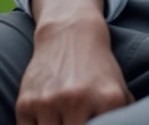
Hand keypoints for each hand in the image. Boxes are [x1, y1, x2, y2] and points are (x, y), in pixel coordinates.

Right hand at [15, 14, 132, 124]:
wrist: (68, 34)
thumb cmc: (96, 67)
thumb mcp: (118, 89)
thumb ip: (122, 115)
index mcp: (108, 99)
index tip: (90, 123)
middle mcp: (78, 100)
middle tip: (76, 120)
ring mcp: (49, 102)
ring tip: (62, 119)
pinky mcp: (26, 103)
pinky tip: (46, 120)